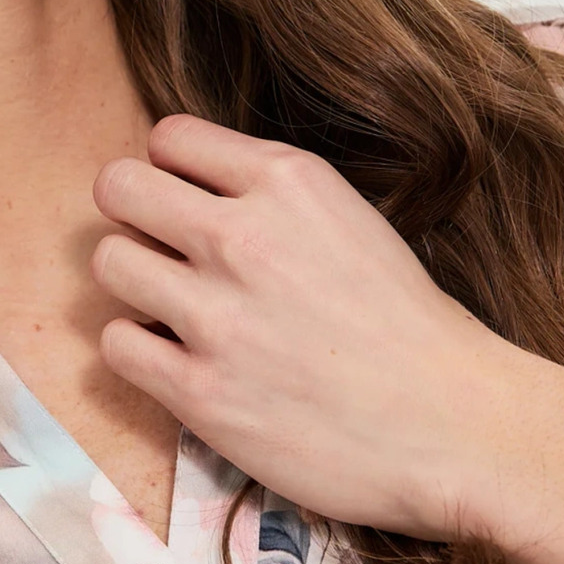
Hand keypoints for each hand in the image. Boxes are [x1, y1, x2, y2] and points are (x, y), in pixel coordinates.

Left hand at [90, 113, 530, 545]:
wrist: (455, 426)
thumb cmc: (409, 326)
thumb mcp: (348, 218)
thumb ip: (269, 196)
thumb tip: (189, 186)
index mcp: (287, 181)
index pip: (169, 136)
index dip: (172, 170)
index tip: (188, 201)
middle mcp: (242, 236)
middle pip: (118, 187)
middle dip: (133, 214)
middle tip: (162, 249)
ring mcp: (215, 316)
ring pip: (109, 262)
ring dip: (136, 284)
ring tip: (177, 309)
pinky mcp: (199, 392)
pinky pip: (117, 344)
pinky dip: (140, 350)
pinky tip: (181, 359)